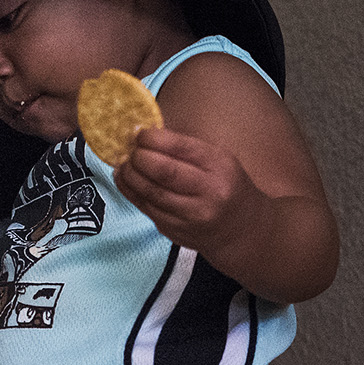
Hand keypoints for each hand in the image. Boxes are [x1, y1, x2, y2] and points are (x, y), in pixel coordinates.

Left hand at [111, 127, 267, 264]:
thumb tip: (146, 134)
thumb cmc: (226, 185)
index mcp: (219, 167)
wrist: (240, 229)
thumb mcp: (218, 159)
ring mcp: (191, 216)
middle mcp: (208, 194)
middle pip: (163, 172)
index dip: (153, 139)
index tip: (140, 133)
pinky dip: (131, 192)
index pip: (180, 149)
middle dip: (139, 157)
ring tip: (123, 163)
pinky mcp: (176, 231)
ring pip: (151, 193)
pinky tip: (124, 179)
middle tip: (130, 150)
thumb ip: (185, 148)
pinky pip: (147, 209)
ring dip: (130, 175)